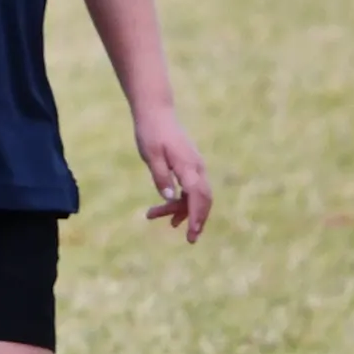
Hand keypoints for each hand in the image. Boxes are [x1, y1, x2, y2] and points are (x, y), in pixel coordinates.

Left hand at [134, 110, 212, 242]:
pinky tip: (169, 211)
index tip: (193, 232)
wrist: (156, 114)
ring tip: (163, 220)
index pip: (197, 195)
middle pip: (203, 199)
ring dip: (183, 210)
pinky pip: (192, 189)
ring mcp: (195, 166)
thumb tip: (170, 198)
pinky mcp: (190, 167)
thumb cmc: (150, 133)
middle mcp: (196, 167)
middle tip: (190, 240)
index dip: (197, 215)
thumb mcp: (150, 155)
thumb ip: (160, 176)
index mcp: (187, 165)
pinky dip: (183, 202)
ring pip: (196, 195)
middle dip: (198, 219)